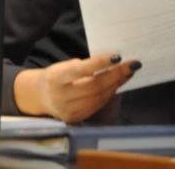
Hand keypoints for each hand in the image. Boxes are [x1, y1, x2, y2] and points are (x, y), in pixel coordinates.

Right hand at [13, 53, 140, 122]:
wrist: (41, 96)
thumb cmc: (58, 75)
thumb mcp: (66, 66)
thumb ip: (85, 66)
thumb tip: (114, 62)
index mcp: (56, 78)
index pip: (81, 70)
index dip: (100, 63)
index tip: (118, 56)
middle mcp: (61, 96)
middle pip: (94, 86)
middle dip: (116, 75)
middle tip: (132, 64)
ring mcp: (68, 110)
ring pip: (99, 97)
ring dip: (117, 84)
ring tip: (128, 72)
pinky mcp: (75, 119)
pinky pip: (97, 105)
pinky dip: (110, 94)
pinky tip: (118, 84)